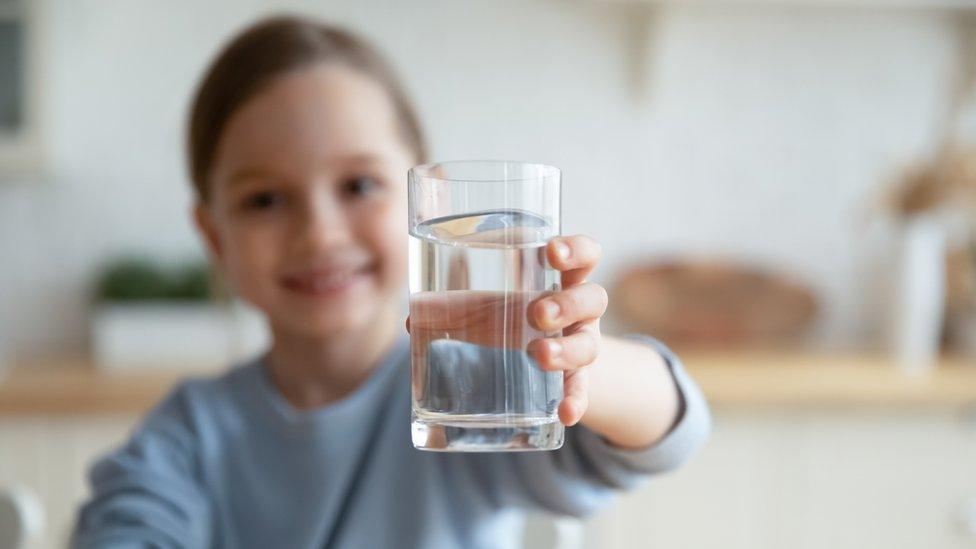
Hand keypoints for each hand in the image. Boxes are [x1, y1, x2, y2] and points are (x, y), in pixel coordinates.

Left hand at [405, 234, 607, 427]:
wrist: (543, 359)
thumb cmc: (511, 318)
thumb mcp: (486, 310)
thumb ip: (453, 309)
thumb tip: (412, 316)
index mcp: (562, 279)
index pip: (585, 254)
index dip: (576, 250)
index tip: (552, 253)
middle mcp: (580, 311)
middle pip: (593, 298)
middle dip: (567, 304)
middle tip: (536, 312)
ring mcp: (582, 345)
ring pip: (590, 344)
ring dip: (567, 350)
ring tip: (540, 355)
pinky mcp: (577, 379)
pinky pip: (583, 390)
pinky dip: (576, 401)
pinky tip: (565, 414)